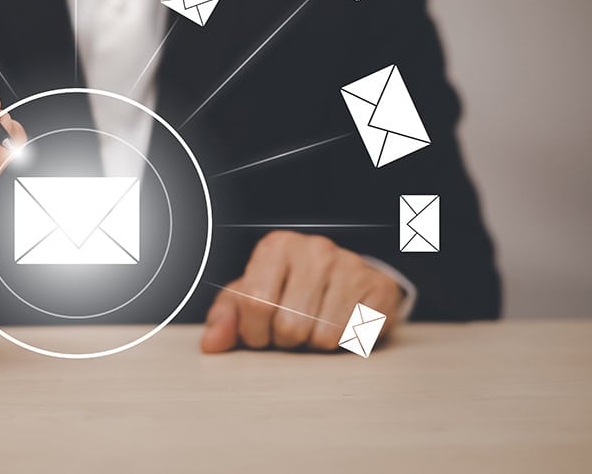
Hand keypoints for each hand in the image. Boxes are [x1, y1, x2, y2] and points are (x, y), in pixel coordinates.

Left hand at [200, 231, 402, 352]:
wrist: (342, 280)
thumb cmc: (289, 290)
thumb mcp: (250, 298)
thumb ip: (225, 319)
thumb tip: (212, 342)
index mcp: (277, 247)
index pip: (255, 303)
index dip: (255, 332)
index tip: (261, 331)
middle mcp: (315, 249)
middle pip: (290, 325)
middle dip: (287, 340)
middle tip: (292, 328)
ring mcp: (351, 265)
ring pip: (324, 336)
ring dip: (315, 344)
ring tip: (316, 325)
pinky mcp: (380, 288)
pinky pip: (356, 337)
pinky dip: (345, 342)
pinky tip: (341, 323)